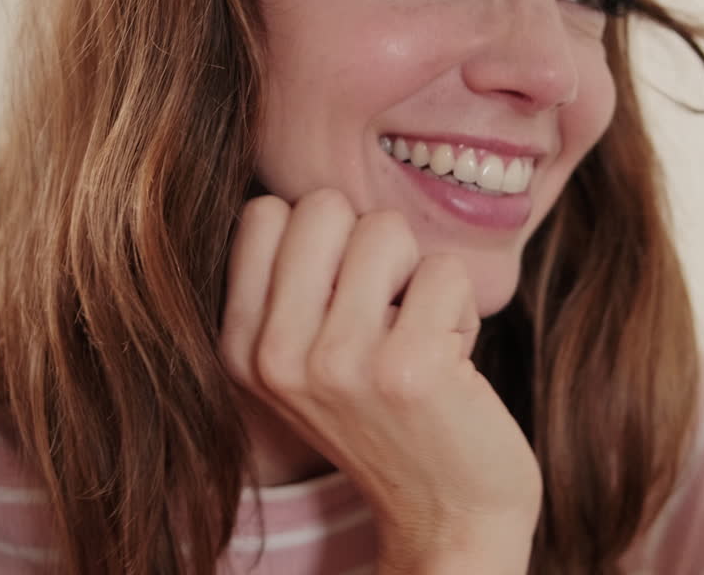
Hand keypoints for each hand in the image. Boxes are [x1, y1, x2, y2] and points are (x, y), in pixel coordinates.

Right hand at [220, 189, 541, 569]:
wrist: (448, 514)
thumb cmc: (387, 414)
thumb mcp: (308, 358)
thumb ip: (292, 283)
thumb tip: (310, 189)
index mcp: (241, 346)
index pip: (265, 213)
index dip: (322, 238)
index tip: (344, 297)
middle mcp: (275, 355)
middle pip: (322, 205)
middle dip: (372, 244)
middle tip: (388, 311)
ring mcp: (338, 363)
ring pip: (387, 229)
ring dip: (420, 277)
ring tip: (419, 337)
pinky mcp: (407, 369)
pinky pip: (446, 270)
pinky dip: (462, 309)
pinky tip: (452, 364)